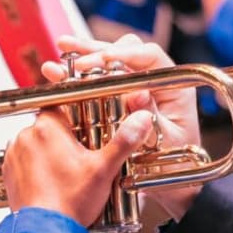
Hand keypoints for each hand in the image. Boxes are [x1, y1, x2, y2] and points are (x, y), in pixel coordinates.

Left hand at [0, 108, 141, 224]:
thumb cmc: (69, 203)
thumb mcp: (104, 169)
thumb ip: (124, 141)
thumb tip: (140, 120)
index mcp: (47, 128)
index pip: (61, 106)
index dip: (76, 116)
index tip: (85, 127)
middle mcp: (25, 137)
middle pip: (49, 126)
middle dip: (65, 137)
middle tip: (81, 155)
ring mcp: (14, 156)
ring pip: (36, 143)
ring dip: (49, 151)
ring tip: (67, 171)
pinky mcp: (9, 173)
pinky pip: (25, 160)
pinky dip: (37, 166)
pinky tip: (52, 180)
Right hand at [42, 34, 207, 221]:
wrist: (172, 185)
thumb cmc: (175, 166)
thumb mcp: (166, 143)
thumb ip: (152, 119)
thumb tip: (139, 94)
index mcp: (174, 86)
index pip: (150, 57)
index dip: (126, 53)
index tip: (103, 58)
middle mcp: (154, 81)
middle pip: (126, 52)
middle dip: (98, 50)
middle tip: (75, 57)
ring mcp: (135, 88)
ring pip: (109, 62)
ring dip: (84, 54)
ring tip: (63, 47)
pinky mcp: (119, 98)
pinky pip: (98, 81)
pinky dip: (78, 76)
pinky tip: (57, 70)